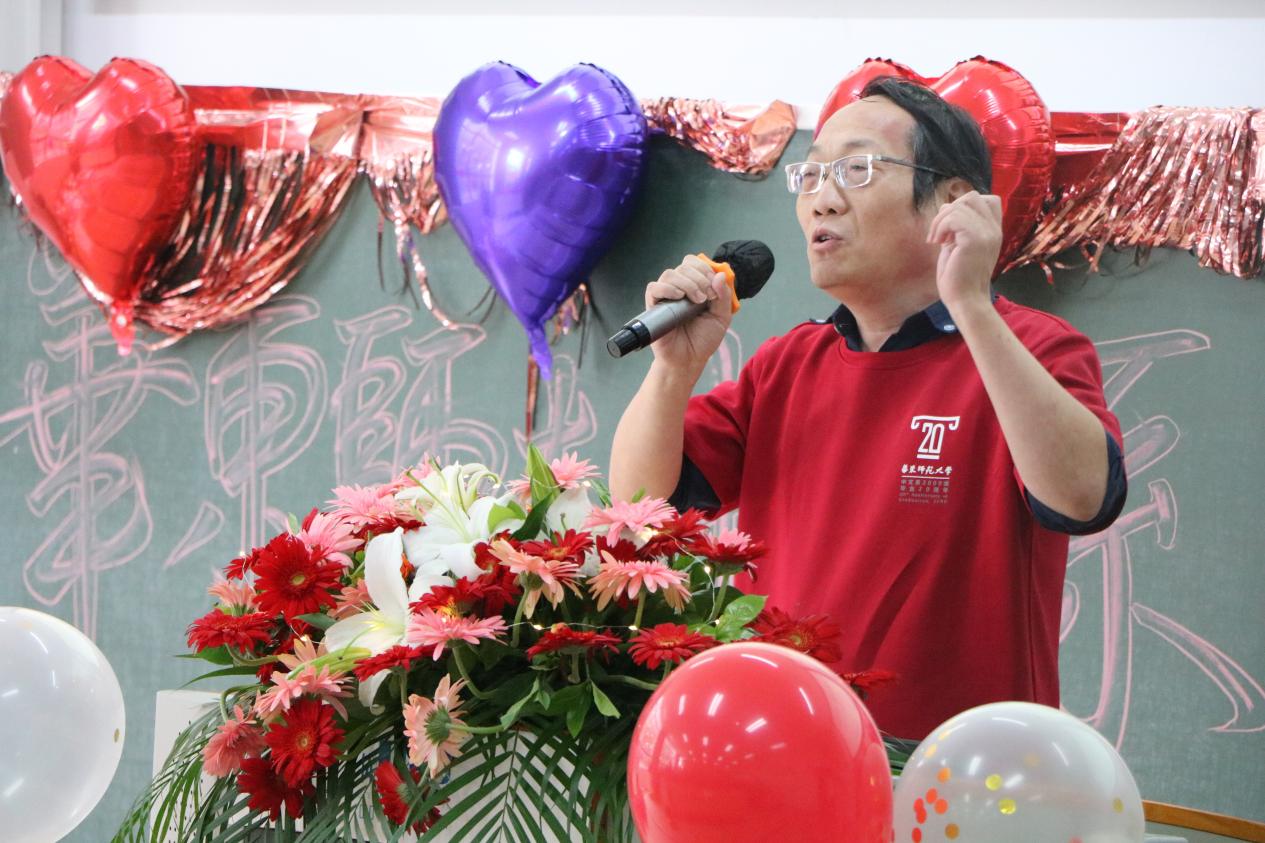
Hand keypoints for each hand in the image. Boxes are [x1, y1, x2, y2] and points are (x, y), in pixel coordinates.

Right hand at [643, 254, 733, 374]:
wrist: (689, 360)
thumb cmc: (703, 340)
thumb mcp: (721, 318)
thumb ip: (724, 296)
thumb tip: (720, 275)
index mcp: (695, 287)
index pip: (695, 264)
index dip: (705, 270)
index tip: (714, 288)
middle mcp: (679, 288)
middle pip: (684, 266)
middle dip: (699, 278)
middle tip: (706, 297)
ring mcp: (666, 296)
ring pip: (670, 274)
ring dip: (687, 283)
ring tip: (696, 300)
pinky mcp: (654, 306)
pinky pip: (654, 288)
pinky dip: (667, 288)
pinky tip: (678, 297)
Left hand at [926, 191, 1002, 314]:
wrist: (965, 301)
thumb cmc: (959, 278)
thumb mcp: (959, 245)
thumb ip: (958, 227)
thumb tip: (946, 206)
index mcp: (993, 231)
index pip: (987, 200)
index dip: (964, 206)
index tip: (951, 228)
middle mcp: (993, 230)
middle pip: (972, 197)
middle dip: (950, 209)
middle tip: (941, 233)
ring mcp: (986, 233)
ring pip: (959, 205)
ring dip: (940, 221)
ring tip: (937, 240)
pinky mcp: (974, 239)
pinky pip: (953, 217)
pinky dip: (940, 227)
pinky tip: (937, 243)